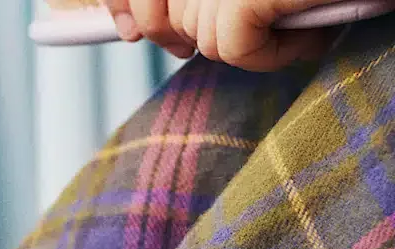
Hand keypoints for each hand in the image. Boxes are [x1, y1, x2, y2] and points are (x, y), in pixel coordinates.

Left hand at [102, 0, 332, 69]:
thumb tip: (138, 28)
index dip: (132, 10)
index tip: (127, 29)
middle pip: (166, 12)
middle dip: (201, 30)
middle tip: (255, 23)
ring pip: (198, 33)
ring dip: (247, 40)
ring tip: (293, 16)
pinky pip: (231, 48)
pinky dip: (270, 54)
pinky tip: (306, 32)